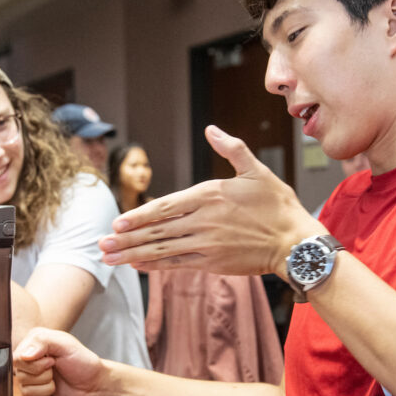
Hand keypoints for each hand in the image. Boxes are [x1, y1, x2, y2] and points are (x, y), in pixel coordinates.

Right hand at [13, 328, 106, 395]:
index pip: (17, 358)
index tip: (52, 360)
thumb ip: (43, 341)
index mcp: (33, 344)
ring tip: (56, 380)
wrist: (93, 382)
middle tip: (55, 369)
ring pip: (24, 390)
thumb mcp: (65, 343)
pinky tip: (53, 391)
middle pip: (20, 375)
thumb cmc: (82, 360)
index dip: (35, 364)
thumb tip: (24, 354)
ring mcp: (30, 379)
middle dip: (43, 375)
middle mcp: (28, 361)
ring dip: (46, 387)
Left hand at [99, 125, 323, 276]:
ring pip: (162, 250)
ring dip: (133, 255)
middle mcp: (203, 221)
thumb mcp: (256, 170)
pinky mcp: (212, 262)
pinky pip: (177, 264)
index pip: (165, 207)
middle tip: (100, 245)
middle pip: (156, 231)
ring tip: (109, 259)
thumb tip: (212, 130)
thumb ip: (231, 148)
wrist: (295, 242)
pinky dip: (155, 266)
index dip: (138, 216)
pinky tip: (138, 266)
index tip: (117, 223)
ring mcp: (206, 244)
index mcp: (209, 195)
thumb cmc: (278, 205)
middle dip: (125, 239)